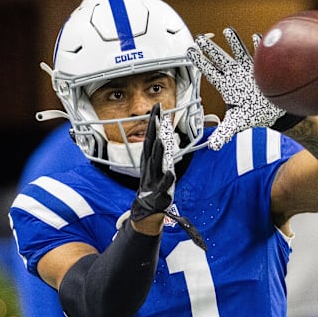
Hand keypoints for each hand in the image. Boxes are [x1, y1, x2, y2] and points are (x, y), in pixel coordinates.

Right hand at [130, 103, 206, 249]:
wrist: (147, 208)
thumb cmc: (152, 185)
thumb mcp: (153, 166)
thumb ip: (156, 151)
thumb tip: (161, 135)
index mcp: (149, 160)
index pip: (151, 137)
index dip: (153, 122)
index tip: (156, 108)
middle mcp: (150, 166)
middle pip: (151, 145)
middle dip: (153, 129)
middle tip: (156, 113)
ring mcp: (154, 178)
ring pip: (155, 163)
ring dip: (158, 152)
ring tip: (161, 140)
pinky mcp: (159, 192)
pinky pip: (163, 185)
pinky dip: (166, 179)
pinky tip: (170, 173)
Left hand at [186, 28, 285, 149]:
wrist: (272, 111)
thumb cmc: (252, 114)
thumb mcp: (236, 123)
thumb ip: (224, 133)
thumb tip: (213, 147)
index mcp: (226, 86)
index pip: (210, 72)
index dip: (199, 62)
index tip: (188, 51)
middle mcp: (235, 75)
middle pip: (220, 59)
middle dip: (210, 49)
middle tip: (199, 38)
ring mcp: (250, 69)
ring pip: (240, 52)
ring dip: (234, 42)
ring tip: (227, 31)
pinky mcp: (264, 67)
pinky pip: (261, 55)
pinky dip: (259, 47)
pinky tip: (256, 37)